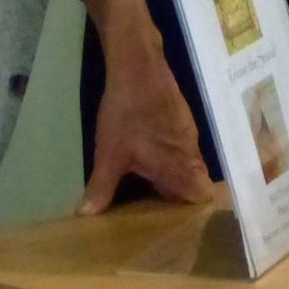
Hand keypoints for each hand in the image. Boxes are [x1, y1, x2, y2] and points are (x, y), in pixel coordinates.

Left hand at [80, 0, 214, 214]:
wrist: (139, 67)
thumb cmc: (126, 114)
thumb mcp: (108, 154)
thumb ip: (101, 188)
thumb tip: (86, 217)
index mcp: (178, 166)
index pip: (201, 197)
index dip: (191, 212)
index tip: (174, 222)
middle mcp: (190, 152)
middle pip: (196, 183)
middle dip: (180, 197)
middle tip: (156, 209)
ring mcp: (189, 133)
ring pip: (190, 164)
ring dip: (175, 176)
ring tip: (150, 187)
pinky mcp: (182, 119)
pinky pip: (184, 148)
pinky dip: (171, 158)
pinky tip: (149, 156)